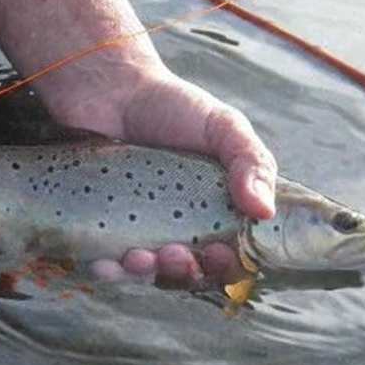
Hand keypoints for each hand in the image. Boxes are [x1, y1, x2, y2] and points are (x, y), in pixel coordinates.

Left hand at [55, 66, 276, 285]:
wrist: (110, 89)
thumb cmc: (171, 106)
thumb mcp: (223, 127)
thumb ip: (251, 162)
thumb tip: (264, 211)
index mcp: (214, 211)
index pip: (228, 255)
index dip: (226, 265)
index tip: (217, 252)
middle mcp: (177, 227)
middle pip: (186, 272)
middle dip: (183, 272)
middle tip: (174, 253)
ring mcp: (137, 229)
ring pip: (145, 273)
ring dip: (145, 274)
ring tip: (138, 256)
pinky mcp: (100, 227)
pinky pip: (105, 262)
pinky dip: (107, 270)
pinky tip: (105, 261)